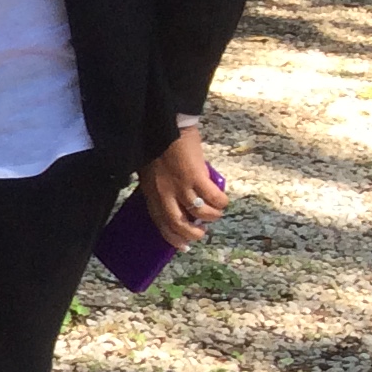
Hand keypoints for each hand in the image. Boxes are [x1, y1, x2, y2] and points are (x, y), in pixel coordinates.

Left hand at [137, 127, 226, 251]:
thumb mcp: (149, 171)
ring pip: (199, 213)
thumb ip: (159, 186)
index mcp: (150, 191)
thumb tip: (174, 201)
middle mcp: (163, 192)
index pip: (159, 221)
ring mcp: (180, 185)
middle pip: (177, 223)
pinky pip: (213, 198)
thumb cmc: (157, 145)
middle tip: (201, 233)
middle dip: (191, 234)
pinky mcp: (196, 176)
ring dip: (210, 217)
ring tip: (214, 214)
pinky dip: (220, 203)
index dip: (171, 237)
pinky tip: (222, 201)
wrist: (164, 124)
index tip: (182, 247)